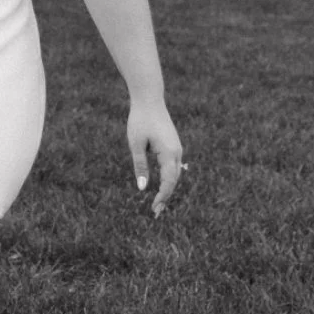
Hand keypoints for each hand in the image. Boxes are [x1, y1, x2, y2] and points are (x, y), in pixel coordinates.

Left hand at [127, 98, 183, 216]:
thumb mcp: (136, 144)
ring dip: (168, 189)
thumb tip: (142, 188)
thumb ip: (140, 166)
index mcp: (169, 153)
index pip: (168, 182)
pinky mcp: (173, 146)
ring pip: (175, 174)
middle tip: (156, 213)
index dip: (162, 197)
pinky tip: (161, 187)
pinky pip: (172, 167)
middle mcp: (177, 153)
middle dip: (166, 197)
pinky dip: (168, 179)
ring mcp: (176, 149)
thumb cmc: (140, 120)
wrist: (149, 100)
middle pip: (174, 181)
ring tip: (158, 204)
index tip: (154, 209)